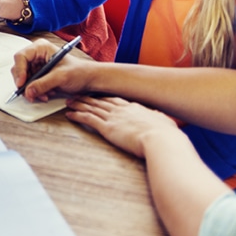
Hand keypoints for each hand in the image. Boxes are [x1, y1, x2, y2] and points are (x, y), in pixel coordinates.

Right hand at [12, 39, 93, 101]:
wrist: (88, 79)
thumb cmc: (79, 71)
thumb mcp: (61, 77)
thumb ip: (43, 84)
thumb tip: (28, 91)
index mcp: (41, 48)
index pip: (21, 57)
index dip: (19, 70)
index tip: (22, 84)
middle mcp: (37, 55)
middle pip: (19, 68)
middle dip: (25, 83)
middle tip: (29, 94)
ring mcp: (37, 65)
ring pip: (24, 78)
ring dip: (31, 89)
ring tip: (43, 95)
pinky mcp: (39, 75)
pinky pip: (30, 84)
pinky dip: (36, 91)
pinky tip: (46, 94)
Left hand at [66, 96, 182, 158]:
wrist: (160, 139)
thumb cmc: (166, 135)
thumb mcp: (164, 123)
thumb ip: (159, 120)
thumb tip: (163, 120)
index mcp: (135, 108)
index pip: (115, 100)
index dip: (105, 98)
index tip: (98, 96)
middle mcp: (121, 110)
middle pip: (100, 101)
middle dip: (88, 98)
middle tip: (77, 95)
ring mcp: (113, 117)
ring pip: (91, 108)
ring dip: (79, 104)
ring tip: (69, 102)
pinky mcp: (107, 127)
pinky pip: (87, 119)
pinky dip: (77, 116)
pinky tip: (69, 114)